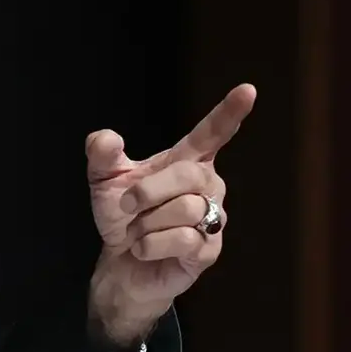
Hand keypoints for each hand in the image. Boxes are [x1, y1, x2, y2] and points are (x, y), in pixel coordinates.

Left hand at [85, 84, 255, 345]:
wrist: (120, 262)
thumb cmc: (122, 215)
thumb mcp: (103, 179)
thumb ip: (102, 154)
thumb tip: (105, 138)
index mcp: (186, 161)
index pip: (212, 133)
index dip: (229, 113)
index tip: (248, 89)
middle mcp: (207, 185)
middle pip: (188, 175)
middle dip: (148, 190)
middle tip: (126, 204)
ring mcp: (213, 218)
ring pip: (185, 209)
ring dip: (147, 222)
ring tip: (139, 231)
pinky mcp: (209, 251)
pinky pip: (184, 239)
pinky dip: (151, 244)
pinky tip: (144, 248)